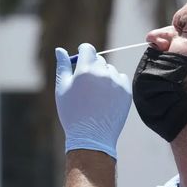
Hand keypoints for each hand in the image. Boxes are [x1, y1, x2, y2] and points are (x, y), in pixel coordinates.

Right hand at [55, 43, 131, 158]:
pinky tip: (106, 98)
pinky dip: (114, 85)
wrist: (91, 137)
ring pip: (110, 70)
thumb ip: (62, 66)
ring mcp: (116, 82)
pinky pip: (121, 79)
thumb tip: (60, 50)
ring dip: (103, 76)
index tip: (81, 60)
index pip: (88, 48)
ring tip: (95, 95)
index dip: (83, 53)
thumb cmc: (72, 114)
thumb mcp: (62, 89)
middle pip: (99, 59)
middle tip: (86, 84)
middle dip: (92, 66)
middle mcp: (103, 73)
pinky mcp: (126, 91)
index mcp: (85, 70)